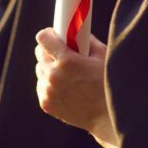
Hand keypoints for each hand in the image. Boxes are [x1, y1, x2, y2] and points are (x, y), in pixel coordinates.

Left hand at [35, 28, 117, 147]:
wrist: (107, 117)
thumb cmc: (108, 84)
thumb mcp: (102, 56)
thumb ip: (87, 40)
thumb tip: (77, 30)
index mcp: (67, 61)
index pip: (43, 38)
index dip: (49, 34)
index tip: (54, 35)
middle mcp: (54, 75)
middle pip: (39, 54)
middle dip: (49, 51)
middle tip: (60, 52)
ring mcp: (48, 91)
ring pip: (39, 70)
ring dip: (48, 68)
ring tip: (64, 72)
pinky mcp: (46, 104)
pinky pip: (41, 86)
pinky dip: (48, 84)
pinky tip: (62, 86)